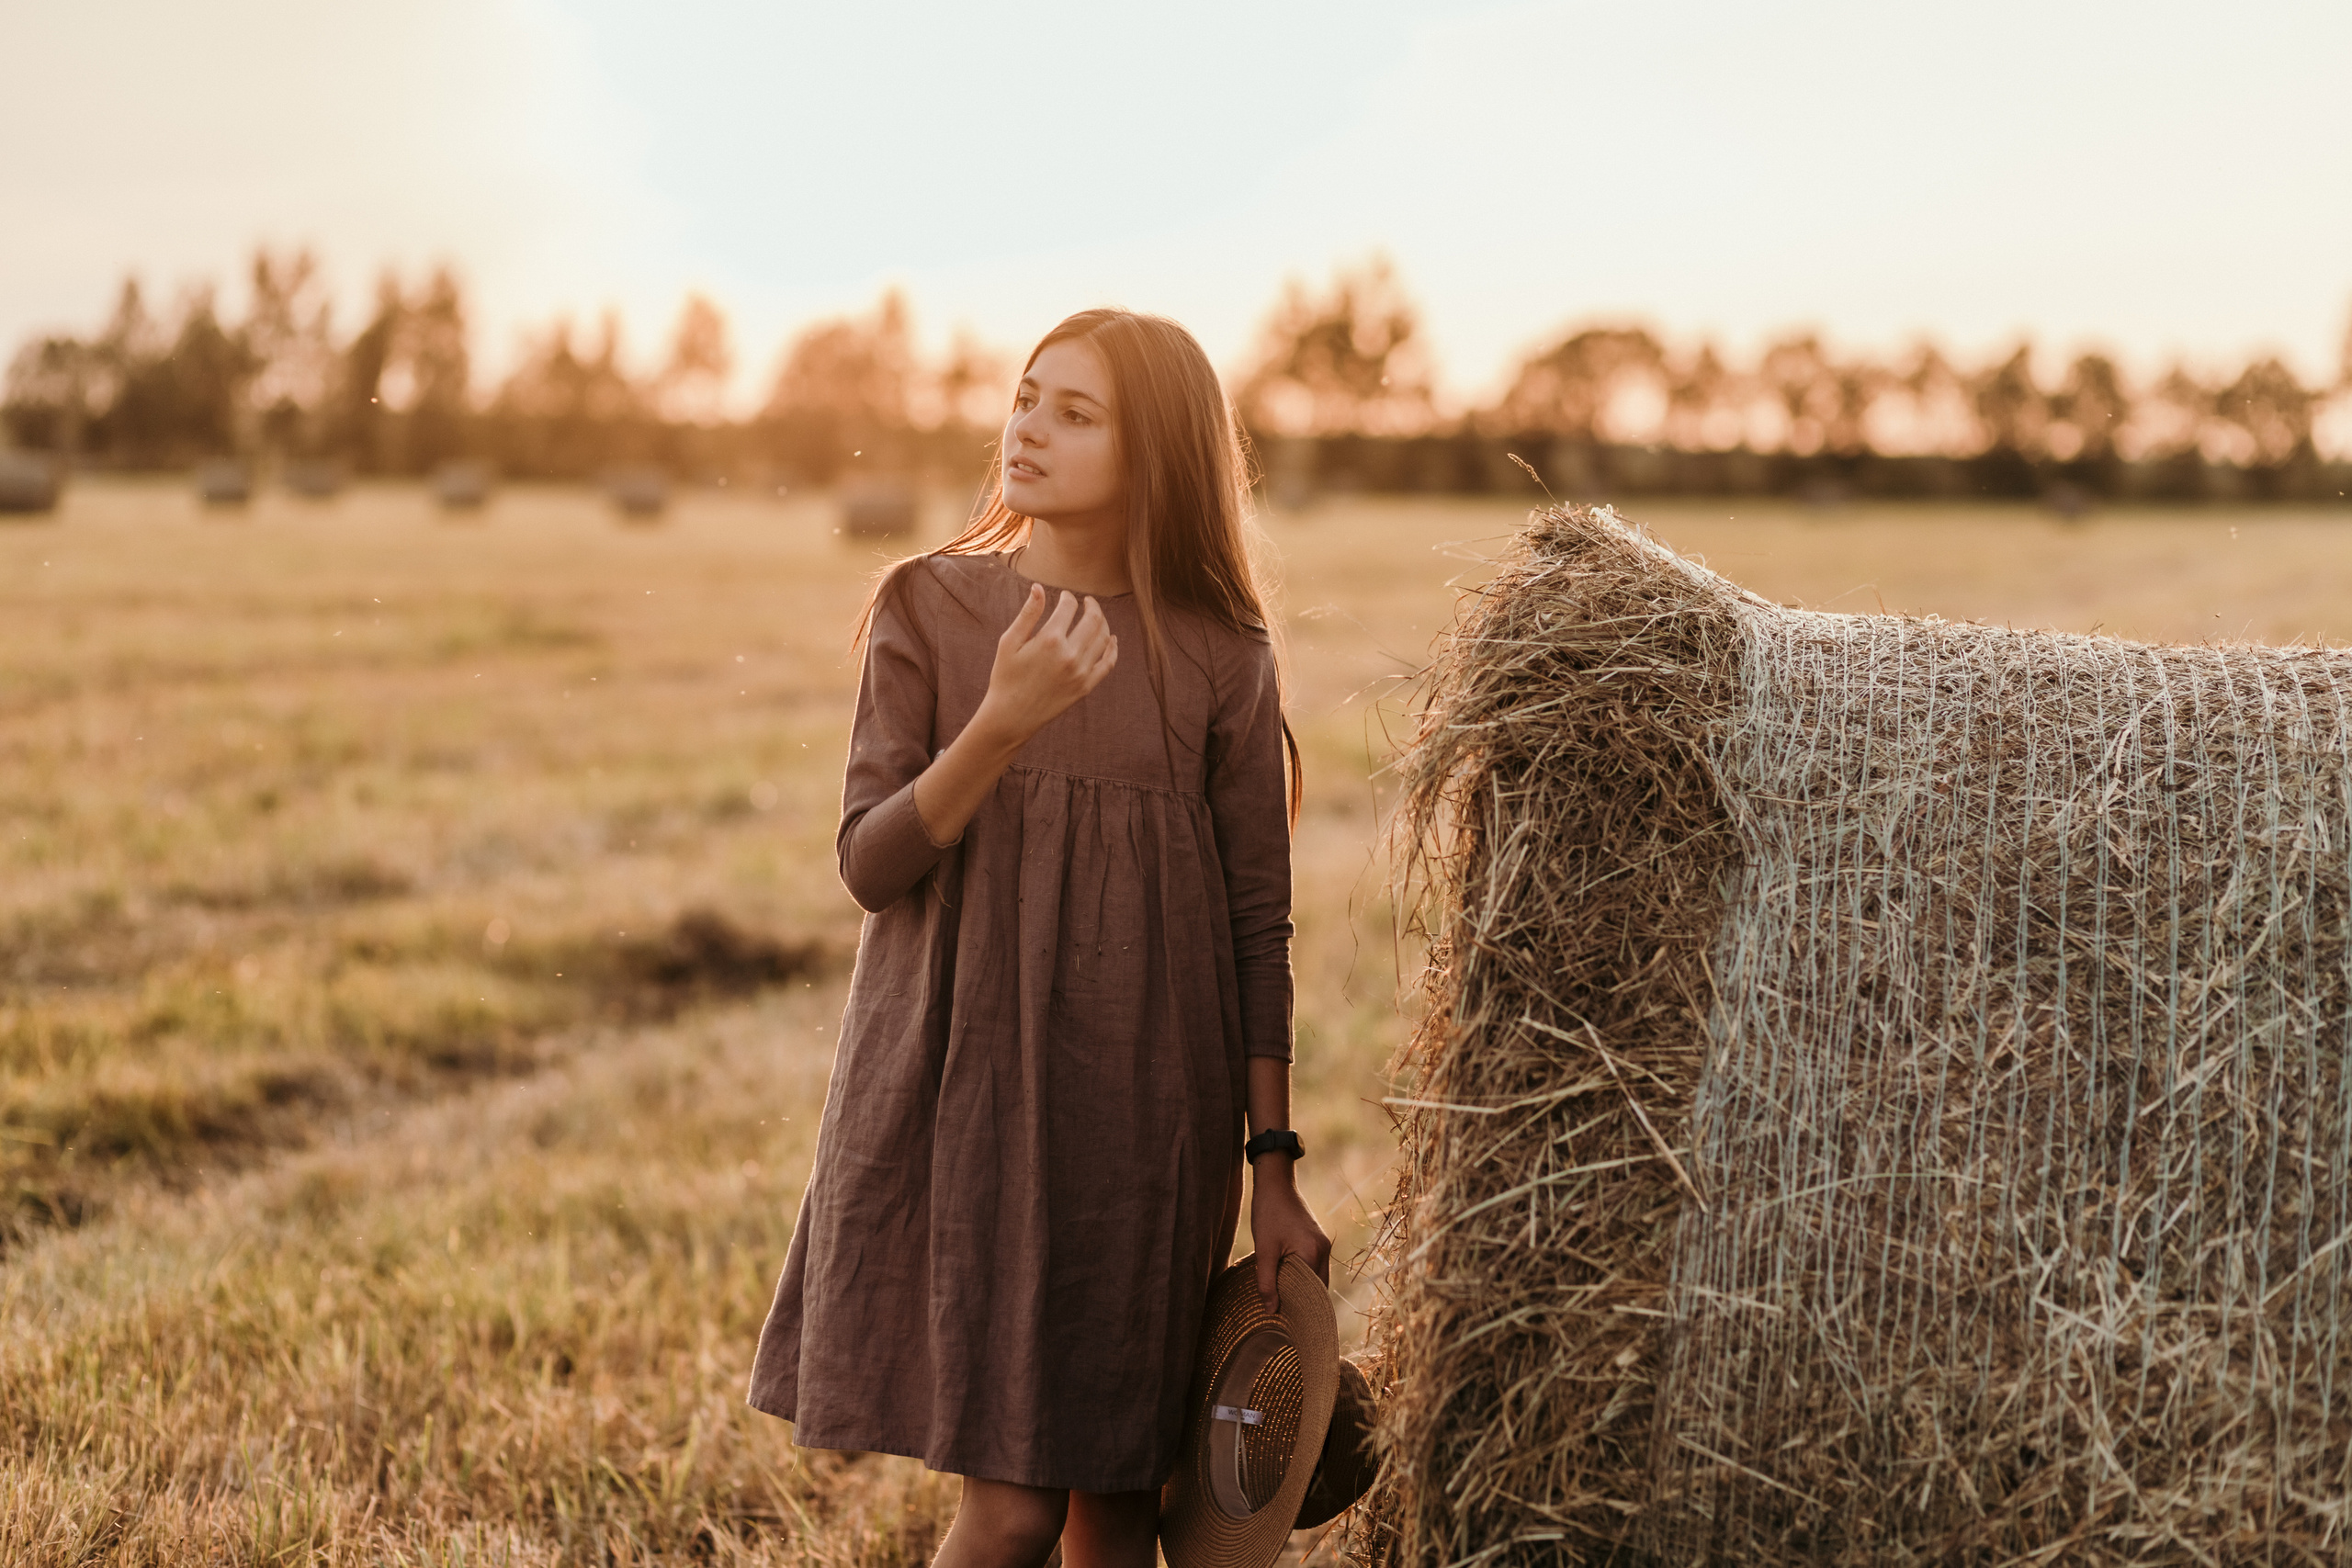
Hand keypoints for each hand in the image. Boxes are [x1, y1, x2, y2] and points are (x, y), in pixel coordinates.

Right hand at [971, 584, 1117, 749]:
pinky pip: (1108, 663)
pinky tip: (1111, 639)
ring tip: (1096, 617)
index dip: (1067, 598)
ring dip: (1103, 622)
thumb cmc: (1006, 676)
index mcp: (1049, 640)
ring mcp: (1081, 672)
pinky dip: (1113, 648)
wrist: (1011, 716)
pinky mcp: (1086, 687)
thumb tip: (1039, 587)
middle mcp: (1070, 654)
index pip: (1068, 607)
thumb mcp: (1009, 642)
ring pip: (1103, 638)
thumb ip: (1028, 614)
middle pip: (1093, 619)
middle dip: (1091, 605)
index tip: (1064, 597)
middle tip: (1088, 601)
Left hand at [1249, 1167, 1330, 1313]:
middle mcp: (1324, 1250)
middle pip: (1319, 1287)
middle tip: (1287, 1318)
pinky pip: (1313, 1264)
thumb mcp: (1264, 1249)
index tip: (1290, 1324)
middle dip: (1305, 1302)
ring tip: (1285, 1301)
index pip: (1313, 1293)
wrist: (1275, 1182)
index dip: (1302, 1309)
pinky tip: (1287, 1280)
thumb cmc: (1269, 1213)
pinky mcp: (1316, 1238)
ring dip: (1303, 1287)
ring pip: (1317, 1276)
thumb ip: (1266, 1281)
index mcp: (1314, 1253)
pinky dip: (1303, 1275)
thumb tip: (1272, 1311)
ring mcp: (1322, 1243)